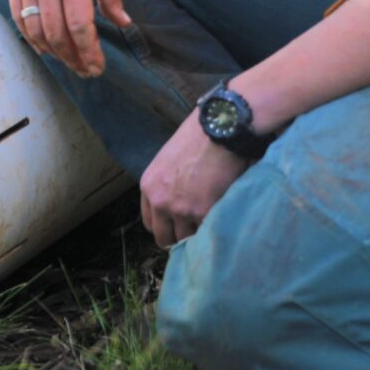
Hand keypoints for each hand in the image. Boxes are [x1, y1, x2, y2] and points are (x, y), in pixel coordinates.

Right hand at [6, 0, 131, 76]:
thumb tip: (123, 23)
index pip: (80, 26)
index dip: (90, 51)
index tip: (99, 66)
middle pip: (56, 34)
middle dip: (73, 58)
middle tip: (86, 70)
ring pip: (34, 29)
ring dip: (52, 52)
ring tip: (68, 61)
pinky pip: (17, 15)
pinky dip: (29, 36)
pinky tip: (43, 46)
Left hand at [139, 114, 248, 246]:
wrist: (217, 130)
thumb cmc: (197, 139)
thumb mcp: (168, 161)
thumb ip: (166, 184)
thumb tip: (176, 202)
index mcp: (149, 187)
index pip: (150, 222)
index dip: (164, 227)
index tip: (175, 228)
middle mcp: (160, 201)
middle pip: (164, 237)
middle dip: (178, 238)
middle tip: (194, 235)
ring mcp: (181, 210)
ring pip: (187, 239)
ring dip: (198, 235)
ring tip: (210, 227)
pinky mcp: (203, 213)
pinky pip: (206, 233)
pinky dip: (214, 231)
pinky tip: (221, 223)